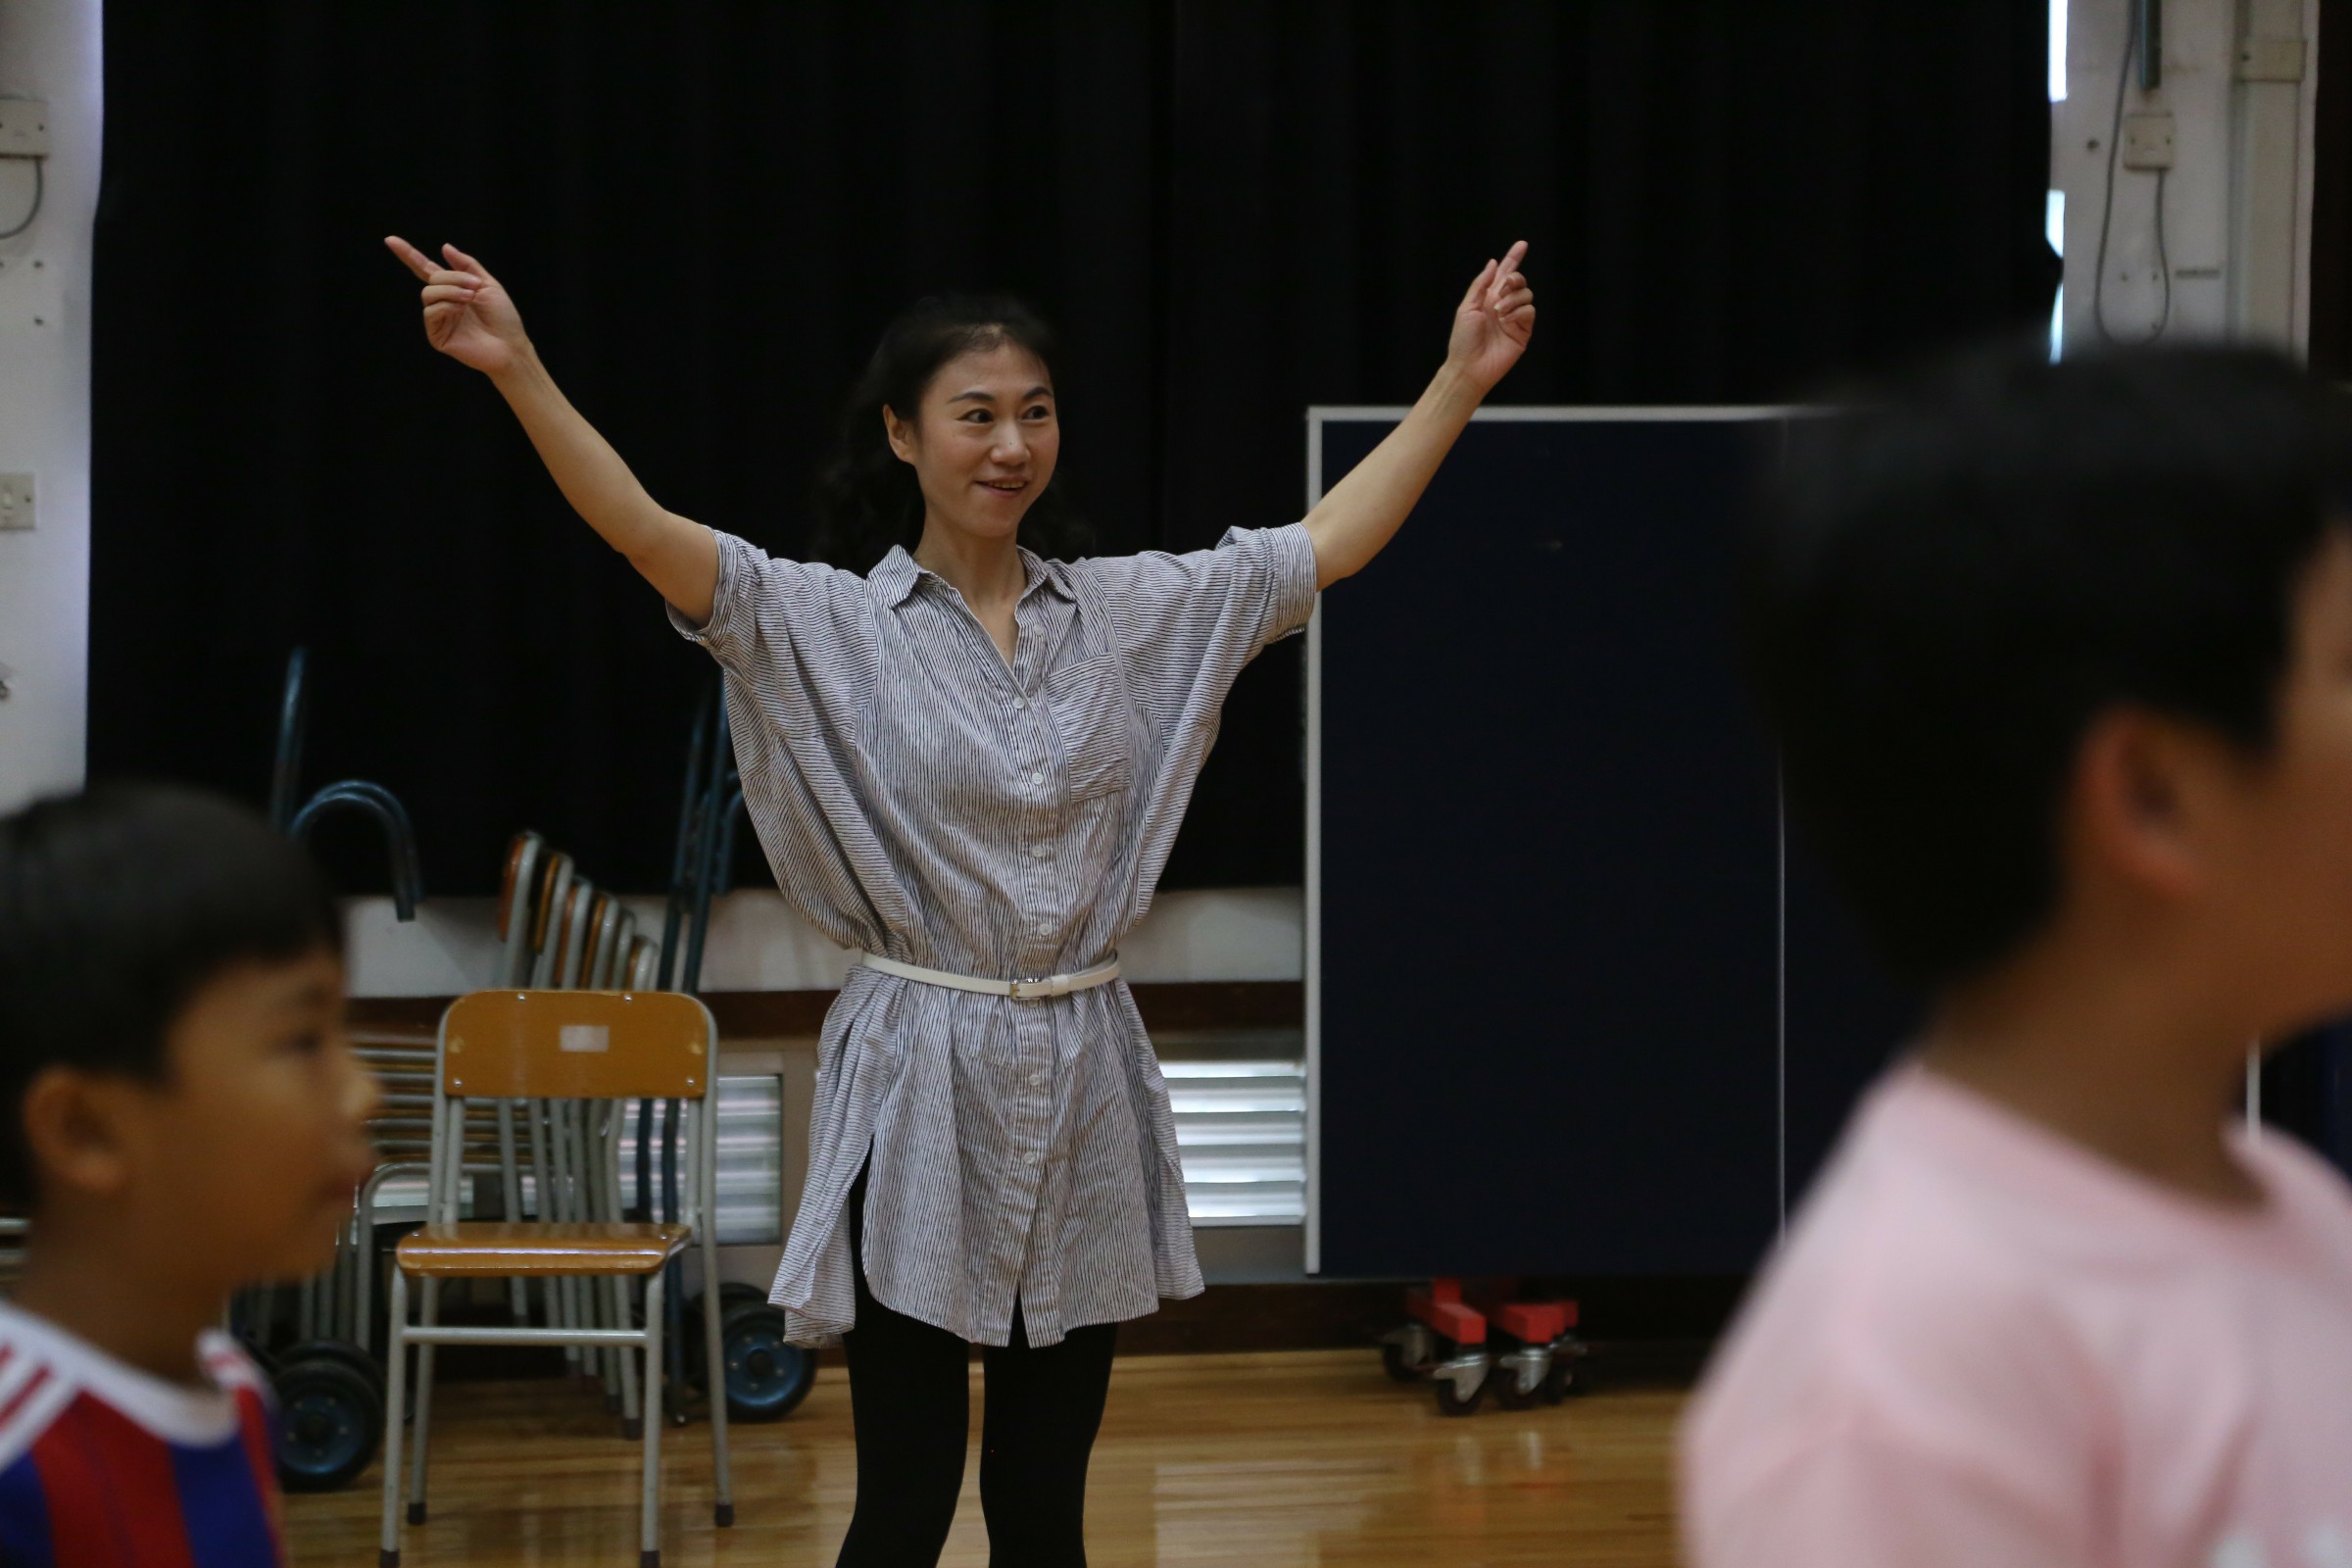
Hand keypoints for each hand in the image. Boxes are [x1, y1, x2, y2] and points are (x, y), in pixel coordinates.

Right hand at [384, 236, 527, 375]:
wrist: (511, 344)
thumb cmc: (503, 317)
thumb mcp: (488, 284)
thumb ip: (467, 265)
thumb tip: (444, 247)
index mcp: (452, 289)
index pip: (425, 269)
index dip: (408, 254)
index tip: (390, 239)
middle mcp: (442, 303)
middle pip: (431, 279)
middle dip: (453, 278)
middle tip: (475, 287)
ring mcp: (438, 319)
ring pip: (428, 294)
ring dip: (451, 292)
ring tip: (470, 299)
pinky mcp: (437, 336)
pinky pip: (431, 312)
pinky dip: (447, 307)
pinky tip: (461, 312)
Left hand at [1445, 240, 1534, 392]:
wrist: (1469, 366)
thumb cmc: (1463, 339)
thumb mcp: (1467, 307)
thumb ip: (1481, 284)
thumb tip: (1494, 263)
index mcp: (1488, 297)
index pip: (1504, 274)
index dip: (1513, 258)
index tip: (1522, 244)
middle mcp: (1503, 305)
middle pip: (1519, 281)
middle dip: (1515, 278)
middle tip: (1504, 287)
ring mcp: (1514, 318)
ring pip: (1526, 294)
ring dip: (1513, 298)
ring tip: (1499, 312)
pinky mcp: (1523, 331)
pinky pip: (1529, 312)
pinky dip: (1519, 311)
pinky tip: (1506, 320)